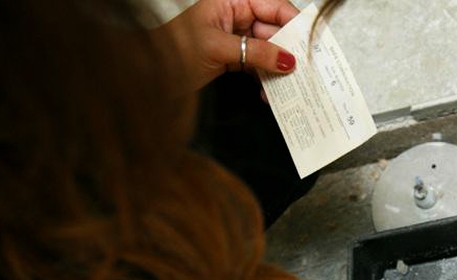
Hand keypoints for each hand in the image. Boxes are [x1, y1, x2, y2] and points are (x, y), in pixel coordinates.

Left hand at [160, 0, 299, 89]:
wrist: (147, 74)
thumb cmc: (171, 49)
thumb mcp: (217, 48)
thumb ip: (255, 52)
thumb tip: (288, 59)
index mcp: (231, 0)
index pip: (273, 5)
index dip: (293, 22)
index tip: (309, 42)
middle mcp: (235, 15)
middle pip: (275, 29)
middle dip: (288, 51)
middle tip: (303, 71)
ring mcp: (235, 37)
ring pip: (269, 50)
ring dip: (278, 71)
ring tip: (286, 87)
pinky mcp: (233, 57)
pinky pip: (258, 66)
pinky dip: (265, 80)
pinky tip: (269, 93)